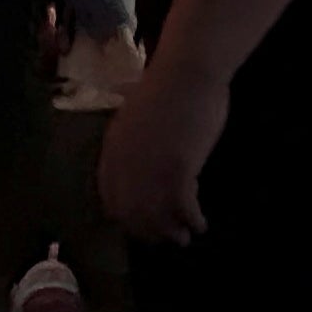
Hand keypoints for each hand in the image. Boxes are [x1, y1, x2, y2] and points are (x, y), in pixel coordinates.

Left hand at [97, 61, 228, 244]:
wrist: (186, 73)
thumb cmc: (166, 91)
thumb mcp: (134, 121)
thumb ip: (131, 147)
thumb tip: (137, 168)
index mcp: (112, 153)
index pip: (111, 199)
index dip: (126, 218)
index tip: (141, 226)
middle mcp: (125, 166)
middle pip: (132, 213)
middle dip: (149, 231)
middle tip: (167, 238)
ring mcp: (150, 169)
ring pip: (156, 216)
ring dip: (171, 231)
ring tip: (185, 237)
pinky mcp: (177, 168)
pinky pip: (183, 207)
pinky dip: (193, 220)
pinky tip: (201, 223)